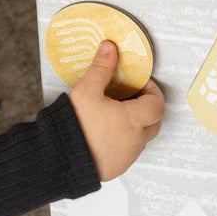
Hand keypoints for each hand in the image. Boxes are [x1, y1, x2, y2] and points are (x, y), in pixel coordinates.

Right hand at [69, 41, 164, 180]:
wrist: (59, 159)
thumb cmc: (74, 125)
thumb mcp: (86, 91)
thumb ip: (101, 68)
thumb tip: (109, 48)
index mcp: (132, 120)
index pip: (157, 104)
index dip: (152, 92)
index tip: (140, 86)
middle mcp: (134, 140)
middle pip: (154, 122)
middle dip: (146, 108)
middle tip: (129, 99)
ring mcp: (127, 156)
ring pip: (140, 138)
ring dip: (134, 126)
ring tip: (114, 116)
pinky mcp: (116, 168)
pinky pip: (127, 153)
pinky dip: (122, 142)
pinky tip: (105, 135)